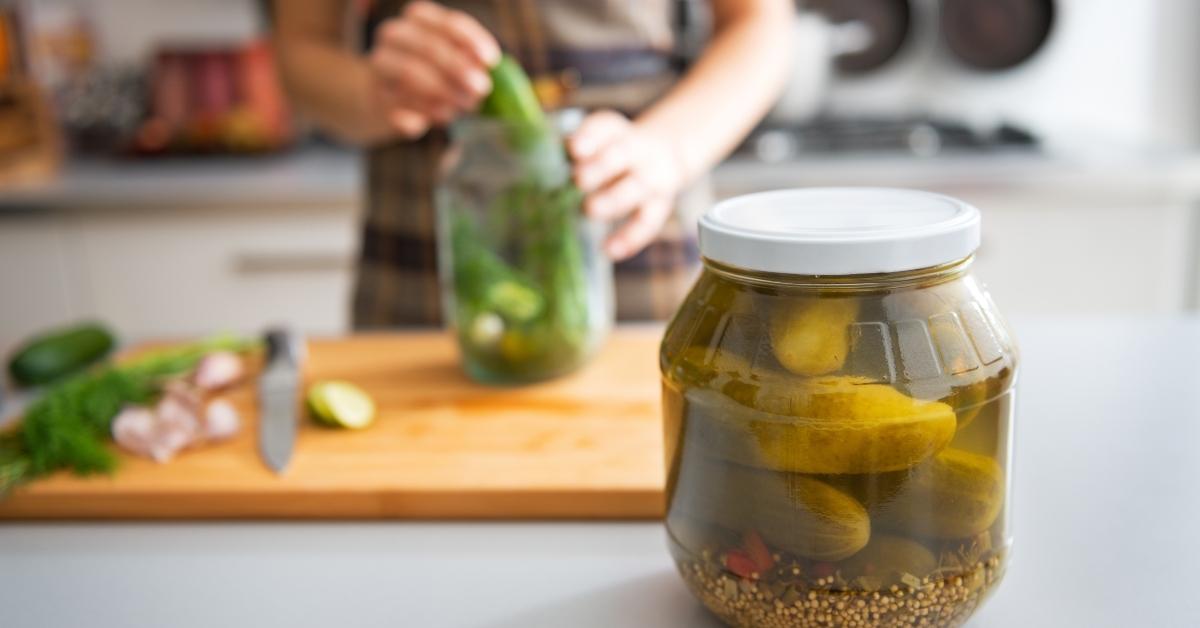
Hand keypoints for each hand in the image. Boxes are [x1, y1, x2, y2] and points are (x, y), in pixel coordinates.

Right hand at [368, 1, 500, 137]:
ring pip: (411, 73)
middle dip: (459, 70)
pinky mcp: (375, 97)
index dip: (471, 41)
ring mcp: (380, 65)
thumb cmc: (427, 74)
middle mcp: (393, 35)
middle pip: (429, 47)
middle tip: (481, 89)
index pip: (448, 22)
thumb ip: (468, 59)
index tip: (491, 61)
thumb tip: (487, 71)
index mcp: (416, 18)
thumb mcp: (448, 59)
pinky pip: (402, 103)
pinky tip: (445, 116)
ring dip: (445, 92)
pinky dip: (427, 111)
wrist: (381, 97)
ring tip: (466, 106)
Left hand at [568, 111, 685, 260]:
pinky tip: (609, 250)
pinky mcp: (659, 206)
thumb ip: (572, 151)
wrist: (664, 154)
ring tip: (590, 210)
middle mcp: (637, 151)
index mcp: (615, 132)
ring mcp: (651, 178)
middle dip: (600, 168)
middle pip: (621, 156)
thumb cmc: (612, 151)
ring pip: (635, 188)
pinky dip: (629, 238)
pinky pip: (647, 223)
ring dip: (613, 199)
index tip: (574, 148)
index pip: (604, 129)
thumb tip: (531, 160)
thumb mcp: (598, 141)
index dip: (589, 138)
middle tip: (578, 180)